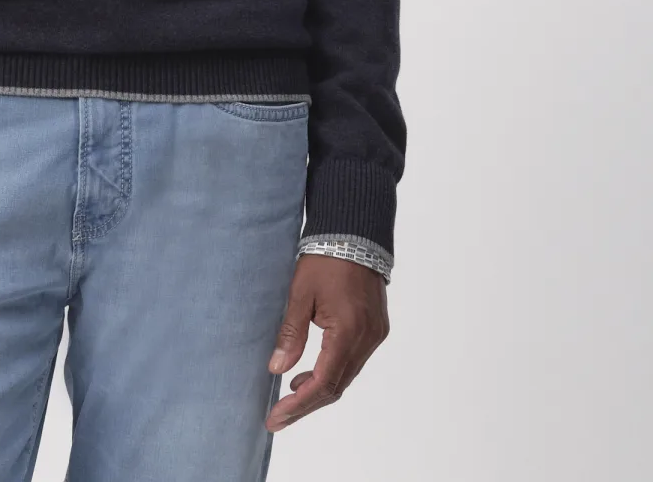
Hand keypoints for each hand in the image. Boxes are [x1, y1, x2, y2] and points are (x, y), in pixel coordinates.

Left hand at [265, 254, 389, 430]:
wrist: (355, 233)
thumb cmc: (325, 259)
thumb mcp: (301, 294)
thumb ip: (291, 334)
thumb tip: (277, 370)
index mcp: (348, 332)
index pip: (323, 382)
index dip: (298, 404)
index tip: (276, 418)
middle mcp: (367, 339)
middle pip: (336, 386)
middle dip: (306, 404)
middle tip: (278, 418)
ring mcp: (375, 335)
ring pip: (346, 376)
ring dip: (319, 389)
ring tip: (289, 396)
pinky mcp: (376, 329)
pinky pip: (353, 361)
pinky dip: (332, 372)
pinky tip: (310, 372)